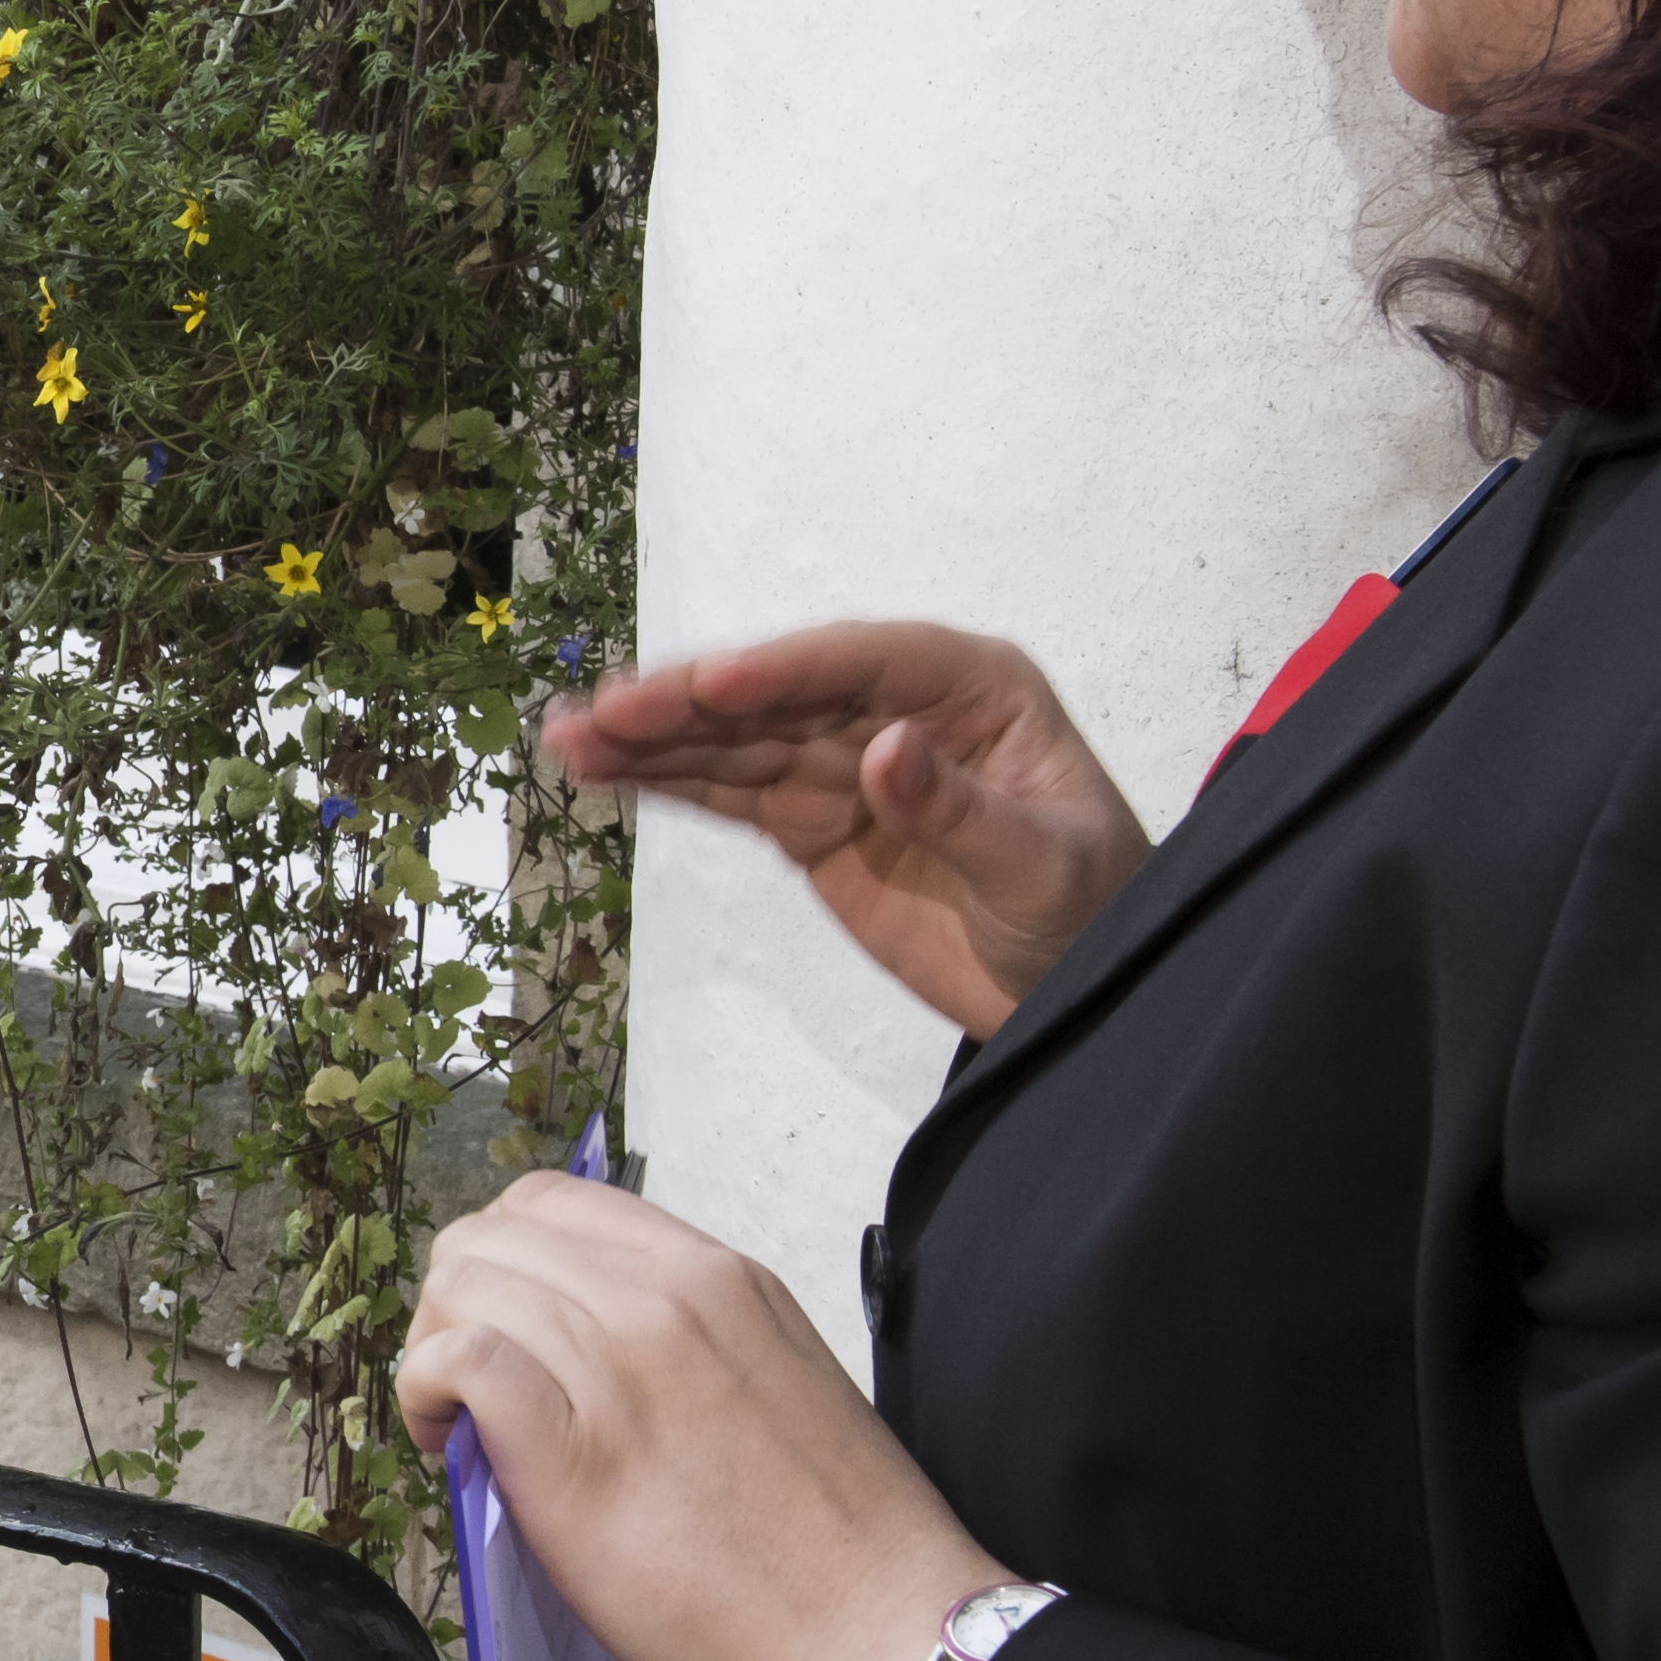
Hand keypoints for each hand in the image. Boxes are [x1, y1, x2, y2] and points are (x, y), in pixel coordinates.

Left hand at [396, 1170, 1006, 1660]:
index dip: (504, 1260)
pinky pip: (463, 1361)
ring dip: (433, 1351)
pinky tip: (447, 1441)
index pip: (557, 1203)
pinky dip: (427, 1390)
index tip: (506, 1329)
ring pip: (468, 1288)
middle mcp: (668, 1300)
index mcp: (721, 1278)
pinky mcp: (576, 1452)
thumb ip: (685, 1348)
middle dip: (456, 1303)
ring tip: (456, 1427)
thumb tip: (588, 1356)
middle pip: (494, 1238)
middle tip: (465, 1389)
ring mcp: (623, 1368)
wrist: (878, 1639)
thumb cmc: (838, 1546)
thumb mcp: (775, 1384)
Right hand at [542, 619, 1147, 1034]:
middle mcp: (898, 709)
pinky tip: (601, 771)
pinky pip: (729, 794)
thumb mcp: (1046, 867)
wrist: (1076, 996)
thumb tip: (883, 748)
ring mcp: (846, 765)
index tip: (714, 685)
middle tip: (607, 713)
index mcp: (973, 690)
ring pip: (737, 742)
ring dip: (654, 740)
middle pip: (781, 696)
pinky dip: (666, 784)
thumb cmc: (1093, 915)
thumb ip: (963, 813)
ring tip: (568, 738)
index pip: (867, 663)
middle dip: (692, 704)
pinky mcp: (811, 822)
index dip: (787, 669)